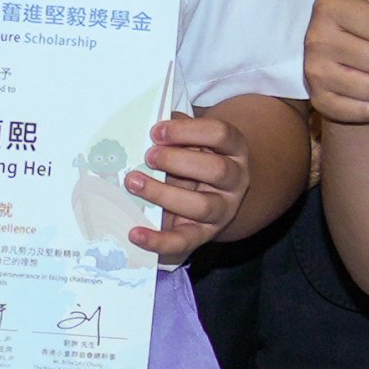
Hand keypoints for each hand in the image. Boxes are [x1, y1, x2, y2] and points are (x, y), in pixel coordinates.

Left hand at [125, 111, 252, 262]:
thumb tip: (143, 127)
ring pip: (201, 206)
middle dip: (178, 161)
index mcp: (233, 149)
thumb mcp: (191, 141)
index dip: (188, 131)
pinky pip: (185, 241)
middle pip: (216, 170)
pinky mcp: (204, 234)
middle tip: (148, 156)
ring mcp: (222, 210)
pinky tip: (136, 233)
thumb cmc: (194, 159)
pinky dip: (159, 240)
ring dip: (163, 194)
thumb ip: (174, 133)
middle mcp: (235, 180)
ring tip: (133, 182)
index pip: (221, 134)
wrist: (213, 195)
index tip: (156, 131)